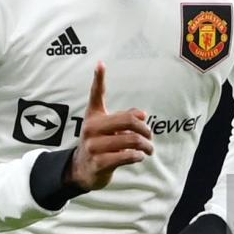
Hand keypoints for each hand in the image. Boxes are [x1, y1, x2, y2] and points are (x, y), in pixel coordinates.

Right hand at [66, 62, 154, 190]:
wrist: (82, 170)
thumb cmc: (100, 144)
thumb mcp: (108, 128)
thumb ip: (125, 118)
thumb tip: (142, 114)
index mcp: (94, 116)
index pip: (96, 94)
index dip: (98, 78)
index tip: (101, 63)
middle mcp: (91, 128)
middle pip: (129, 120)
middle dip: (145, 129)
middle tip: (150, 136)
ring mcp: (93, 146)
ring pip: (132, 140)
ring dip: (146, 146)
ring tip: (149, 149)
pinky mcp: (99, 163)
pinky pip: (127, 156)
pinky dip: (138, 156)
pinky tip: (139, 156)